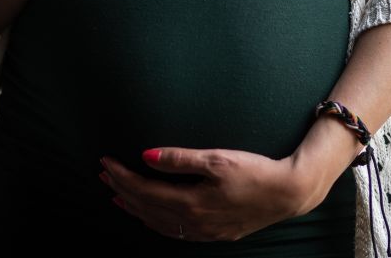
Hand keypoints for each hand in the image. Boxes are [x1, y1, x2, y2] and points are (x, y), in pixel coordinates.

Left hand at [98, 147, 329, 241]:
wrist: (288, 193)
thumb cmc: (255, 171)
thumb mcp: (217, 159)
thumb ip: (179, 159)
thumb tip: (145, 156)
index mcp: (190, 202)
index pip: (144, 190)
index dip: (122, 176)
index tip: (105, 161)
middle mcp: (192, 222)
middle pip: (146, 207)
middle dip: (122, 189)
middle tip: (103, 174)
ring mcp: (203, 232)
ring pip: (157, 223)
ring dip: (135, 208)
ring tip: (117, 195)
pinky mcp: (214, 234)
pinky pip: (173, 231)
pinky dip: (155, 222)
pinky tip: (150, 215)